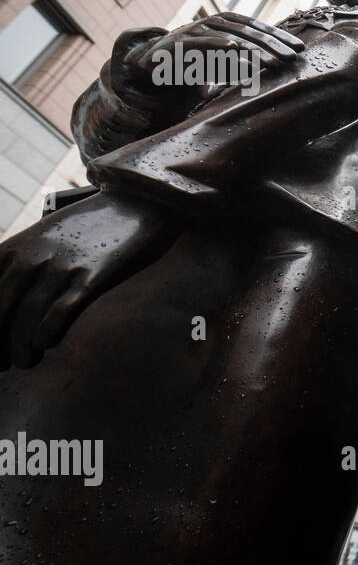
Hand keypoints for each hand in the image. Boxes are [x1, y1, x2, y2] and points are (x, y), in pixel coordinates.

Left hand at [0, 193, 175, 369]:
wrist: (136, 201)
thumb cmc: (90, 225)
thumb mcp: (44, 236)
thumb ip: (22, 261)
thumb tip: (10, 300)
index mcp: (16, 246)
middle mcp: (33, 255)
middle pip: (0, 306)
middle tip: (0, 363)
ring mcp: (63, 265)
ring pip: (26, 314)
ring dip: (19, 346)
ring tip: (23, 362)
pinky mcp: (92, 275)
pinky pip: (60, 311)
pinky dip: (45, 332)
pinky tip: (44, 344)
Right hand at [124, 13, 304, 94]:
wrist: (154, 64)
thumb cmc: (196, 62)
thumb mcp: (225, 61)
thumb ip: (246, 59)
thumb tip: (277, 66)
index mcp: (227, 23)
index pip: (259, 27)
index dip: (280, 36)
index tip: (301, 49)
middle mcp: (214, 22)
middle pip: (249, 32)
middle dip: (273, 45)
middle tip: (292, 58)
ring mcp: (196, 30)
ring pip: (231, 37)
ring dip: (254, 50)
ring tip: (274, 63)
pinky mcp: (180, 42)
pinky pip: (202, 43)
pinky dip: (218, 44)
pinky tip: (235, 49)